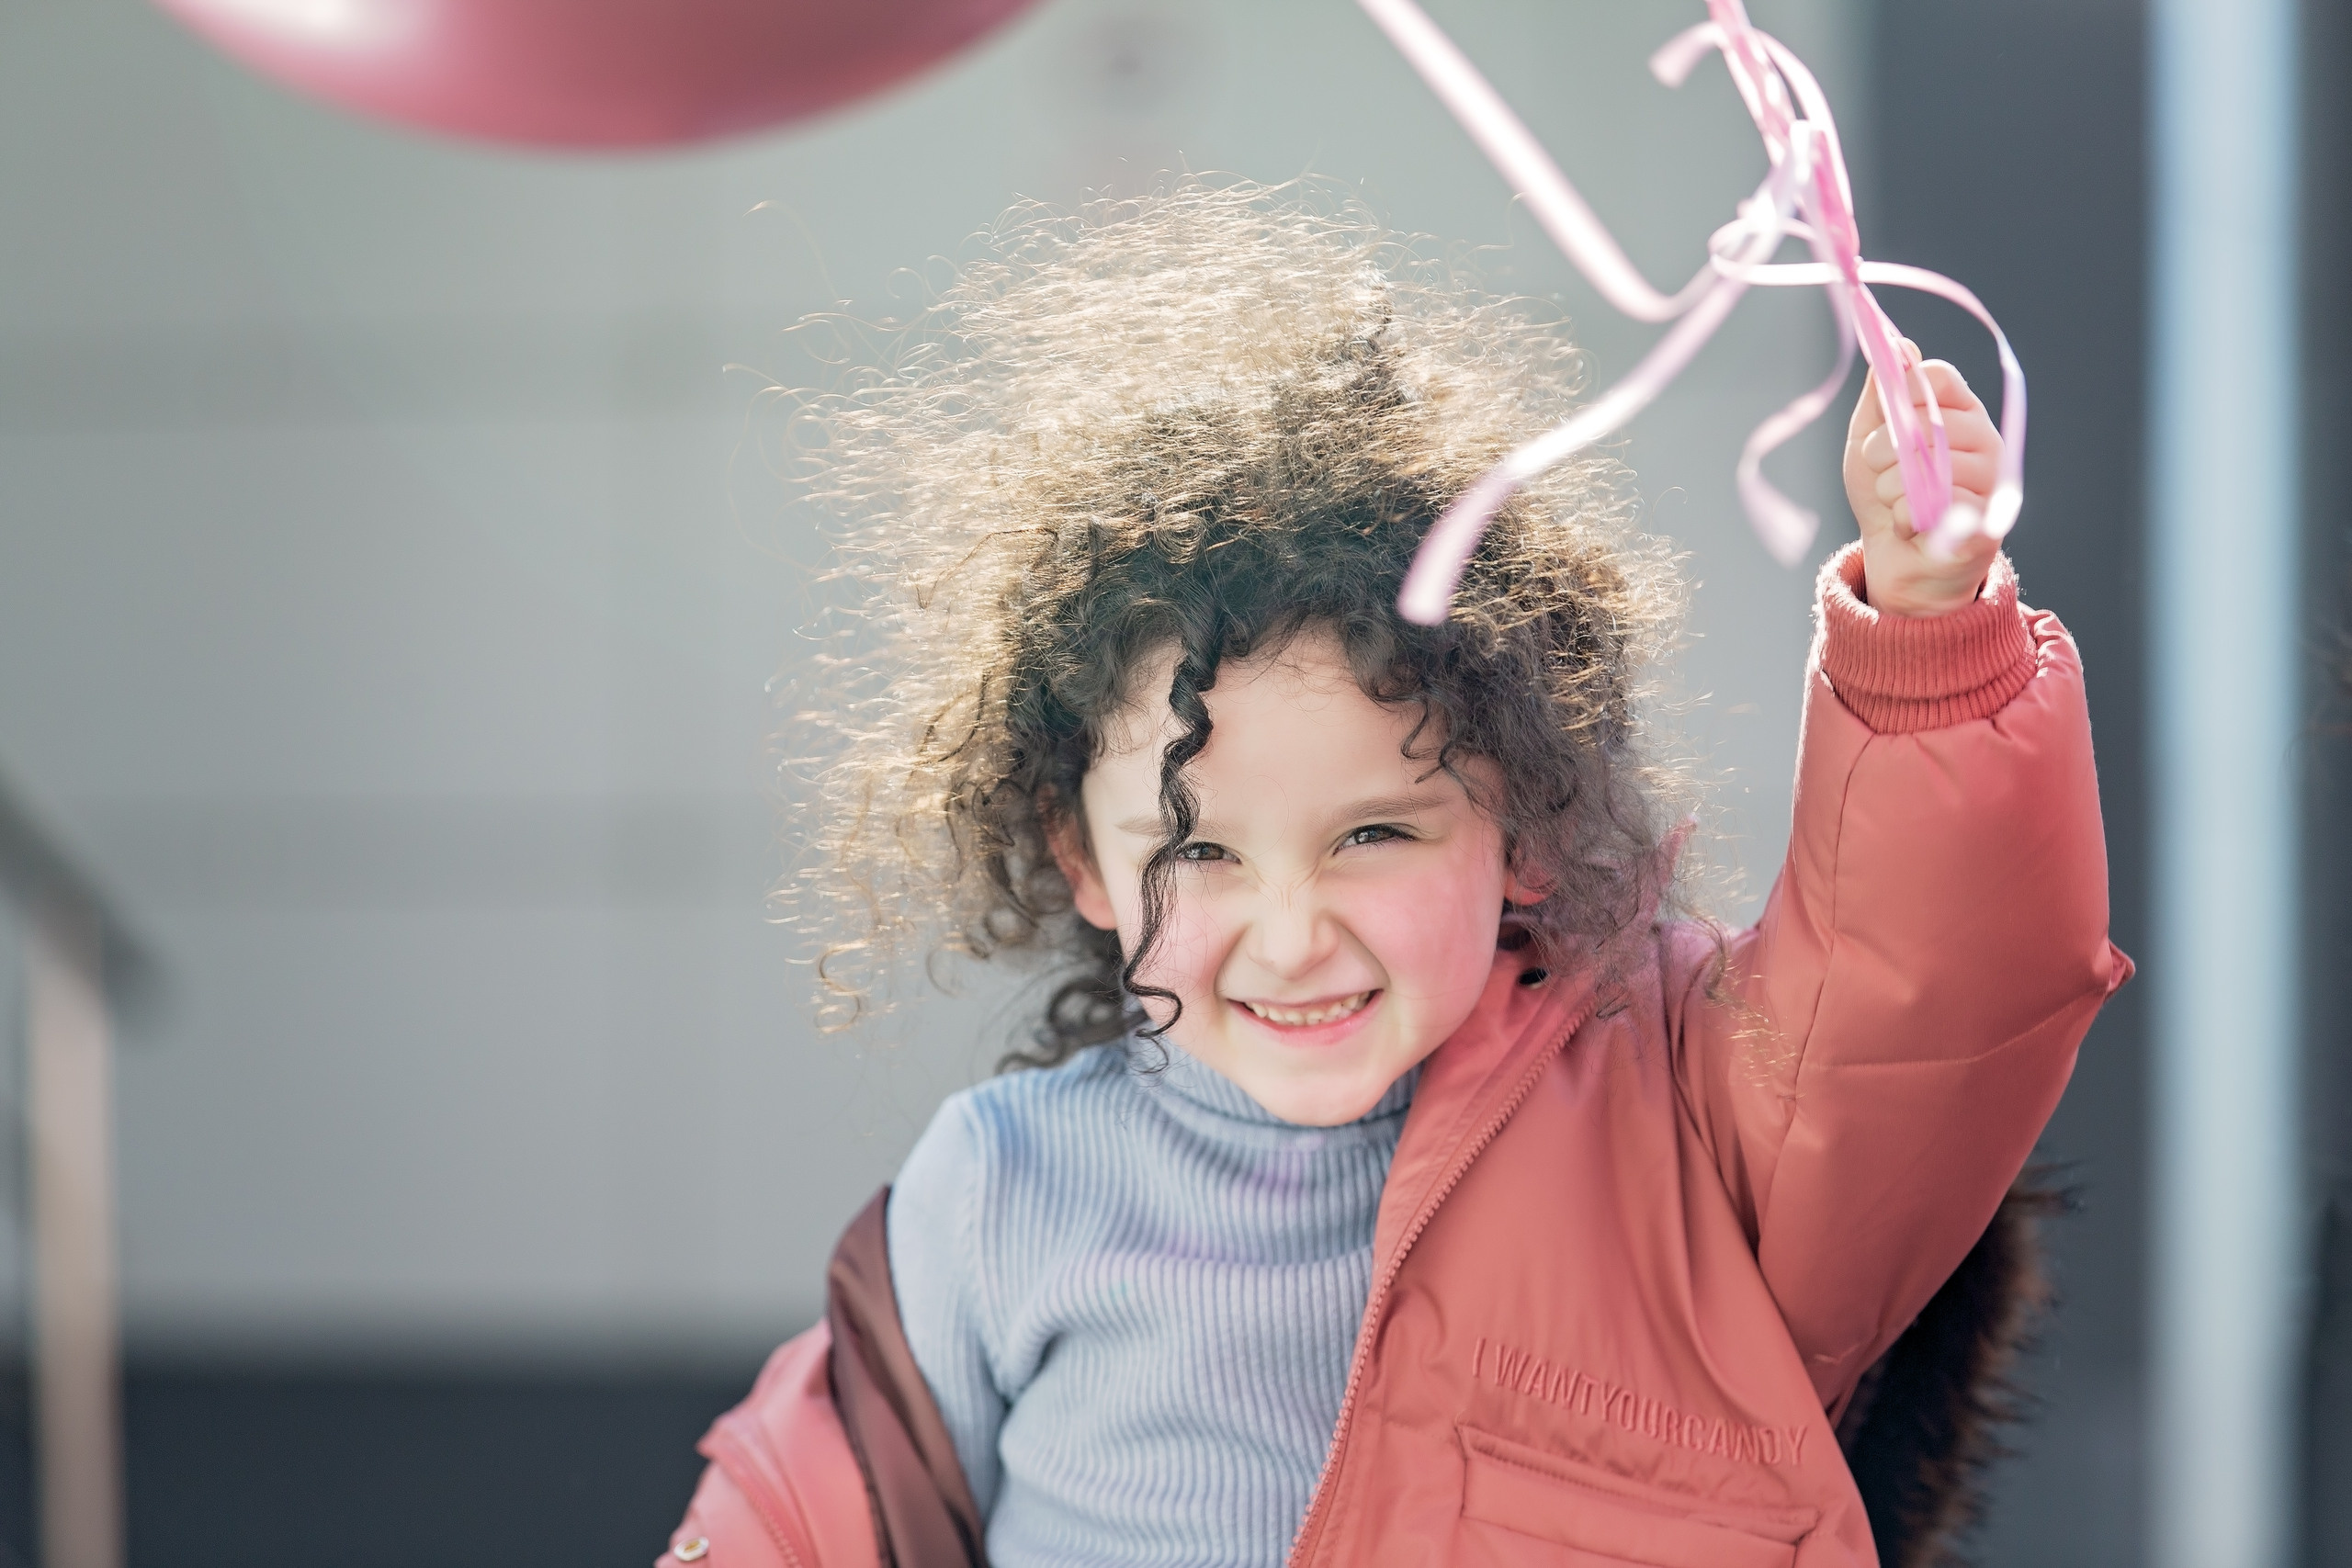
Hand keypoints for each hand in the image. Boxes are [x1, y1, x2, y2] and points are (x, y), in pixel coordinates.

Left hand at [1842, 341, 2002, 617]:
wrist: (1893, 558)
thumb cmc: (1883, 493)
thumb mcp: (1868, 439)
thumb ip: (1882, 395)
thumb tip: (1899, 345)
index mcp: (1961, 411)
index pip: (1937, 377)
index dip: (1902, 396)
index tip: (1887, 419)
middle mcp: (1985, 438)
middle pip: (1925, 422)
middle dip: (1882, 453)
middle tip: (1882, 475)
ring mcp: (1991, 479)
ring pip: (1925, 469)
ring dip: (1890, 492)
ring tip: (1898, 504)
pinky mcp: (1988, 522)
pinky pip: (1934, 508)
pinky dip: (1906, 519)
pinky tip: (1912, 525)